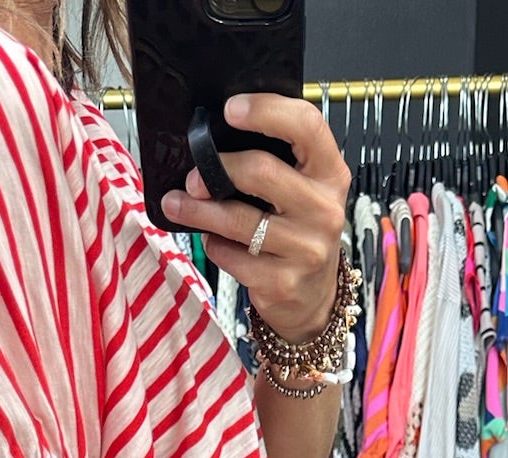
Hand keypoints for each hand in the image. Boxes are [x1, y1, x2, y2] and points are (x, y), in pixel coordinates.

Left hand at [161, 91, 350, 342]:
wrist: (313, 297)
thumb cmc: (299, 231)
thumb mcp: (303, 190)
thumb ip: (277, 162)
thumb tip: (216, 141)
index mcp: (330, 173)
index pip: (307, 126)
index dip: (266, 110)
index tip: (231, 109)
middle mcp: (324, 209)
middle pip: (262, 171)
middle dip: (216, 169)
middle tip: (193, 177)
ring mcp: (306, 249)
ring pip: (239, 219)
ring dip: (199, 210)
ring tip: (177, 204)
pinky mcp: (283, 282)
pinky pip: (232, 256)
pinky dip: (214, 246)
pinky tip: (213, 241)